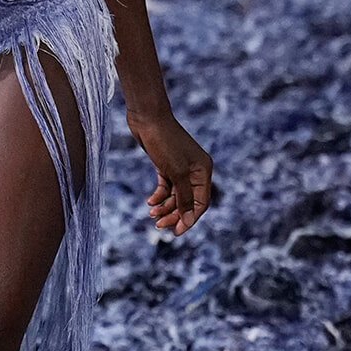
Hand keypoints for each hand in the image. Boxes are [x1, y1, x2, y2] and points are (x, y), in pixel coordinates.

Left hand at [125, 106, 211, 235]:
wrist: (147, 118)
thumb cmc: (164, 143)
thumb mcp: (175, 173)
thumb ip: (183, 197)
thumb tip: (188, 218)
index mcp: (203, 171)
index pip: (201, 202)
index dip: (189, 218)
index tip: (176, 232)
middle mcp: (195, 170)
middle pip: (187, 200)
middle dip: (174, 214)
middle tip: (158, 225)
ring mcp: (180, 168)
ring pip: (175, 195)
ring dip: (164, 206)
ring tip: (151, 212)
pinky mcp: (166, 165)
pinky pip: (166, 186)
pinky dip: (159, 195)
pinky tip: (150, 202)